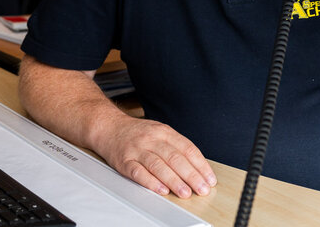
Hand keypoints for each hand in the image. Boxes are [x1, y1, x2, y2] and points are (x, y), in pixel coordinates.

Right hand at [94, 115, 216, 198]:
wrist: (109, 127)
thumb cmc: (138, 133)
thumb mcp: (159, 132)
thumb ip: (176, 147)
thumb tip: (198, 168)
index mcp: (164, 131)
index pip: (187, 148)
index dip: (200, 165)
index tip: (209, 179)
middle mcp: (151, 139)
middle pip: (175, 158)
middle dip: (191, 175)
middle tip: (201, 189)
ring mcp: (137, 150)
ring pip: (158, 165)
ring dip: (174, 180)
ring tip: (185, 192)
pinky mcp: (124, 161)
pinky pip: (138, 173)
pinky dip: (151, 182)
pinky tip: (161, 190)